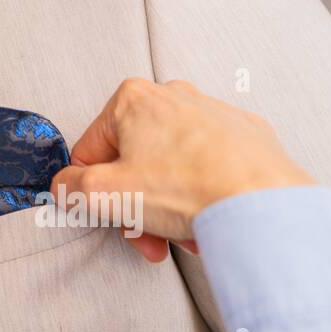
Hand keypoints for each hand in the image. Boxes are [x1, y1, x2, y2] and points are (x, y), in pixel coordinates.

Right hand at [50, 78, 312, 263]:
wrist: (264, 205)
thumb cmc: (189, 189)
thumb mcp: (104, 194)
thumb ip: (69, 187)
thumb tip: (66, 186)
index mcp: (132, 99)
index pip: (91, 151)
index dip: (96, 192)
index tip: (113, 216)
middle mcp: (174, 96)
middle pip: (135, 159)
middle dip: (137, 204)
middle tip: (148, 236)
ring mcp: (214, 113)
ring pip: (173, 165)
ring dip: (170, 204)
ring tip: (184, 233)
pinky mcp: (246, 135)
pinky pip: (210, 167)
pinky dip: (204, 193)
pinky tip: (210, 218)